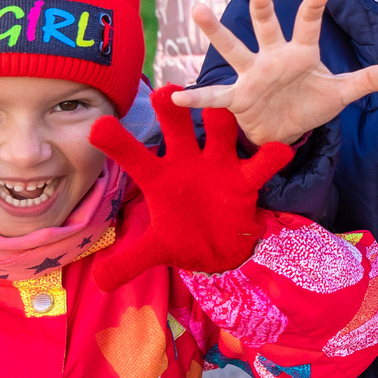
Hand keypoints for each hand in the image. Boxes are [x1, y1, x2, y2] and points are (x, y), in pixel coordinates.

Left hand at [90, 87, 293, 281]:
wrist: (221, 249)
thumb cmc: (184, 237)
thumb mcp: (156, 251)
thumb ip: (130, 262)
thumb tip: (102, 283)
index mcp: (158, 177)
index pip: (133, 156)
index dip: (116, 142)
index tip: (98, 127)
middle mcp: (186, 162)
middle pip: (177, 127)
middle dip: (172, 109)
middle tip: (167, 93)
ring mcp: (217, 166)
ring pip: (219, 131)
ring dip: (220, 119)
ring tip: (219, 110)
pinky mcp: (245, 179)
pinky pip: (259, 164)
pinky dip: (271, 157)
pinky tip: (279, 151)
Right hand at [176, 0, 377, 147]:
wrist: (286, 128)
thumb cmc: (311, 102)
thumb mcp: (341, 94)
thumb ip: (366, 81)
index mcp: (300, 53)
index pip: (307, 27)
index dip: (313, 11)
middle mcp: (273, 57)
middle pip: (267, 29)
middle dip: (263, 12)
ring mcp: (252, 75)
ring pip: (234, 49)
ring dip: (216, 31)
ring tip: (198, 9)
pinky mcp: (238, 97)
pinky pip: (215, 95)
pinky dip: (196, 97)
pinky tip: (174, 96)